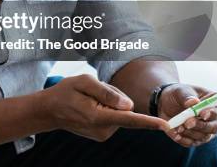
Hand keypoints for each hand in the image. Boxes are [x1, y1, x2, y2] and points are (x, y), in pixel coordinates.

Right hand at [42, 74, 168, 141]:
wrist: (49, 110)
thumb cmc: (65, 92)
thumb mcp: (83, 82)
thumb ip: (107, 92)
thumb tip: (130, 105)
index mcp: (98, 116)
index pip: (129, 119)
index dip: (149, 121)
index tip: (166, 126)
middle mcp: (103, 130)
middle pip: (125, 109)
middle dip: (115, 98)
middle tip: (92, 92)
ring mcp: (103, 134)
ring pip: (121, 113)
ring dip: (110, 103)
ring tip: (88, 100)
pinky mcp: (103, 134)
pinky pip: (114, 117)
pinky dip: (107, 109)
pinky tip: (90, 107)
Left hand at [159, 83, 216, 146]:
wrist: (166, 102)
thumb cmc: (178, 94)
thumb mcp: (181, 90)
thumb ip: (187, 96)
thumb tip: (193, 102)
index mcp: (216, 103)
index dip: (213, 113)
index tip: (202, 114)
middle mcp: (216, 119)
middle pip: (215, 127)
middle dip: (201, 126)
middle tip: (187, 123)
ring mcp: (207, 130)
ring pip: (204, 136)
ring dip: (190, 133)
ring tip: (177, 127)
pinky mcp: (196, 138)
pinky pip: (192, 143)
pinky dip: (183, 139)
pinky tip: (175, 134)